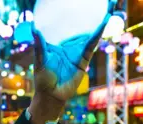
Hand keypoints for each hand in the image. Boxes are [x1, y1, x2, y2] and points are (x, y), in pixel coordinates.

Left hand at [28, 1, 113, 123]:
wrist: (51, 96)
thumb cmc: (42, 79)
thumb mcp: (40, 60)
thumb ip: (39, 45)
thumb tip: (34, 28)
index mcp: (56, 44)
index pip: (64, 26)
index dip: (70, 15)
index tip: (76, 2)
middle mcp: (68, 45)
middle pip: (80, 27)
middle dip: (89, 15)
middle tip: (97, 1)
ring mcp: (77, 51)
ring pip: (89, 33)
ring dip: (98, 21)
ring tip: (107, 7)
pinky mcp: (83, 59)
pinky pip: (91, 45)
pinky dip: (97, 34)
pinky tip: (103, 22)